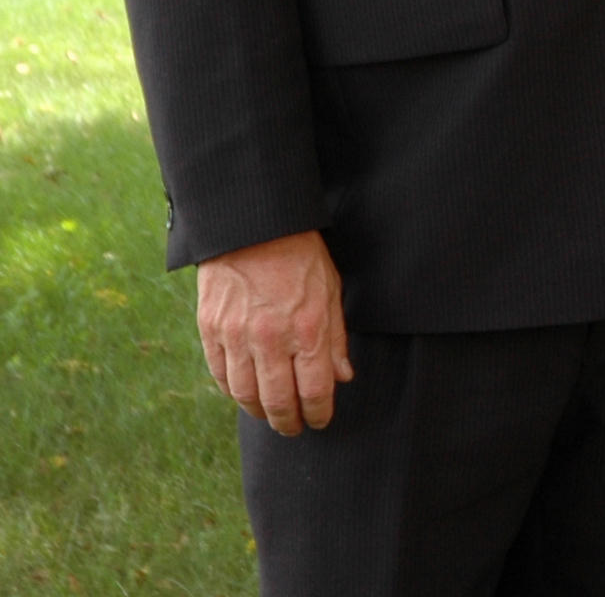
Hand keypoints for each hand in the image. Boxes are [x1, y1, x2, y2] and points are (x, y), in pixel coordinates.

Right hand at [196, 230, 350, 434]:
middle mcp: (270, 338)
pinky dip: (233, 392)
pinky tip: (244, 395)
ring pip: (245, 394)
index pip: (314, 390)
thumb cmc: (300, 256)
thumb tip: (342, 377)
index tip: (321, 420)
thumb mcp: (331, 291)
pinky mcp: (210, 330)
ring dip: (259, 412)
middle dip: (288, 422)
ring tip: (270, 416)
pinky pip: (220, 375)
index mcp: (307, 328)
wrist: (253, 228)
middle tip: (294, 428)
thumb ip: (336, 337)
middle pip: (277, 400)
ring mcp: (236, 335)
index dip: (319, 412)